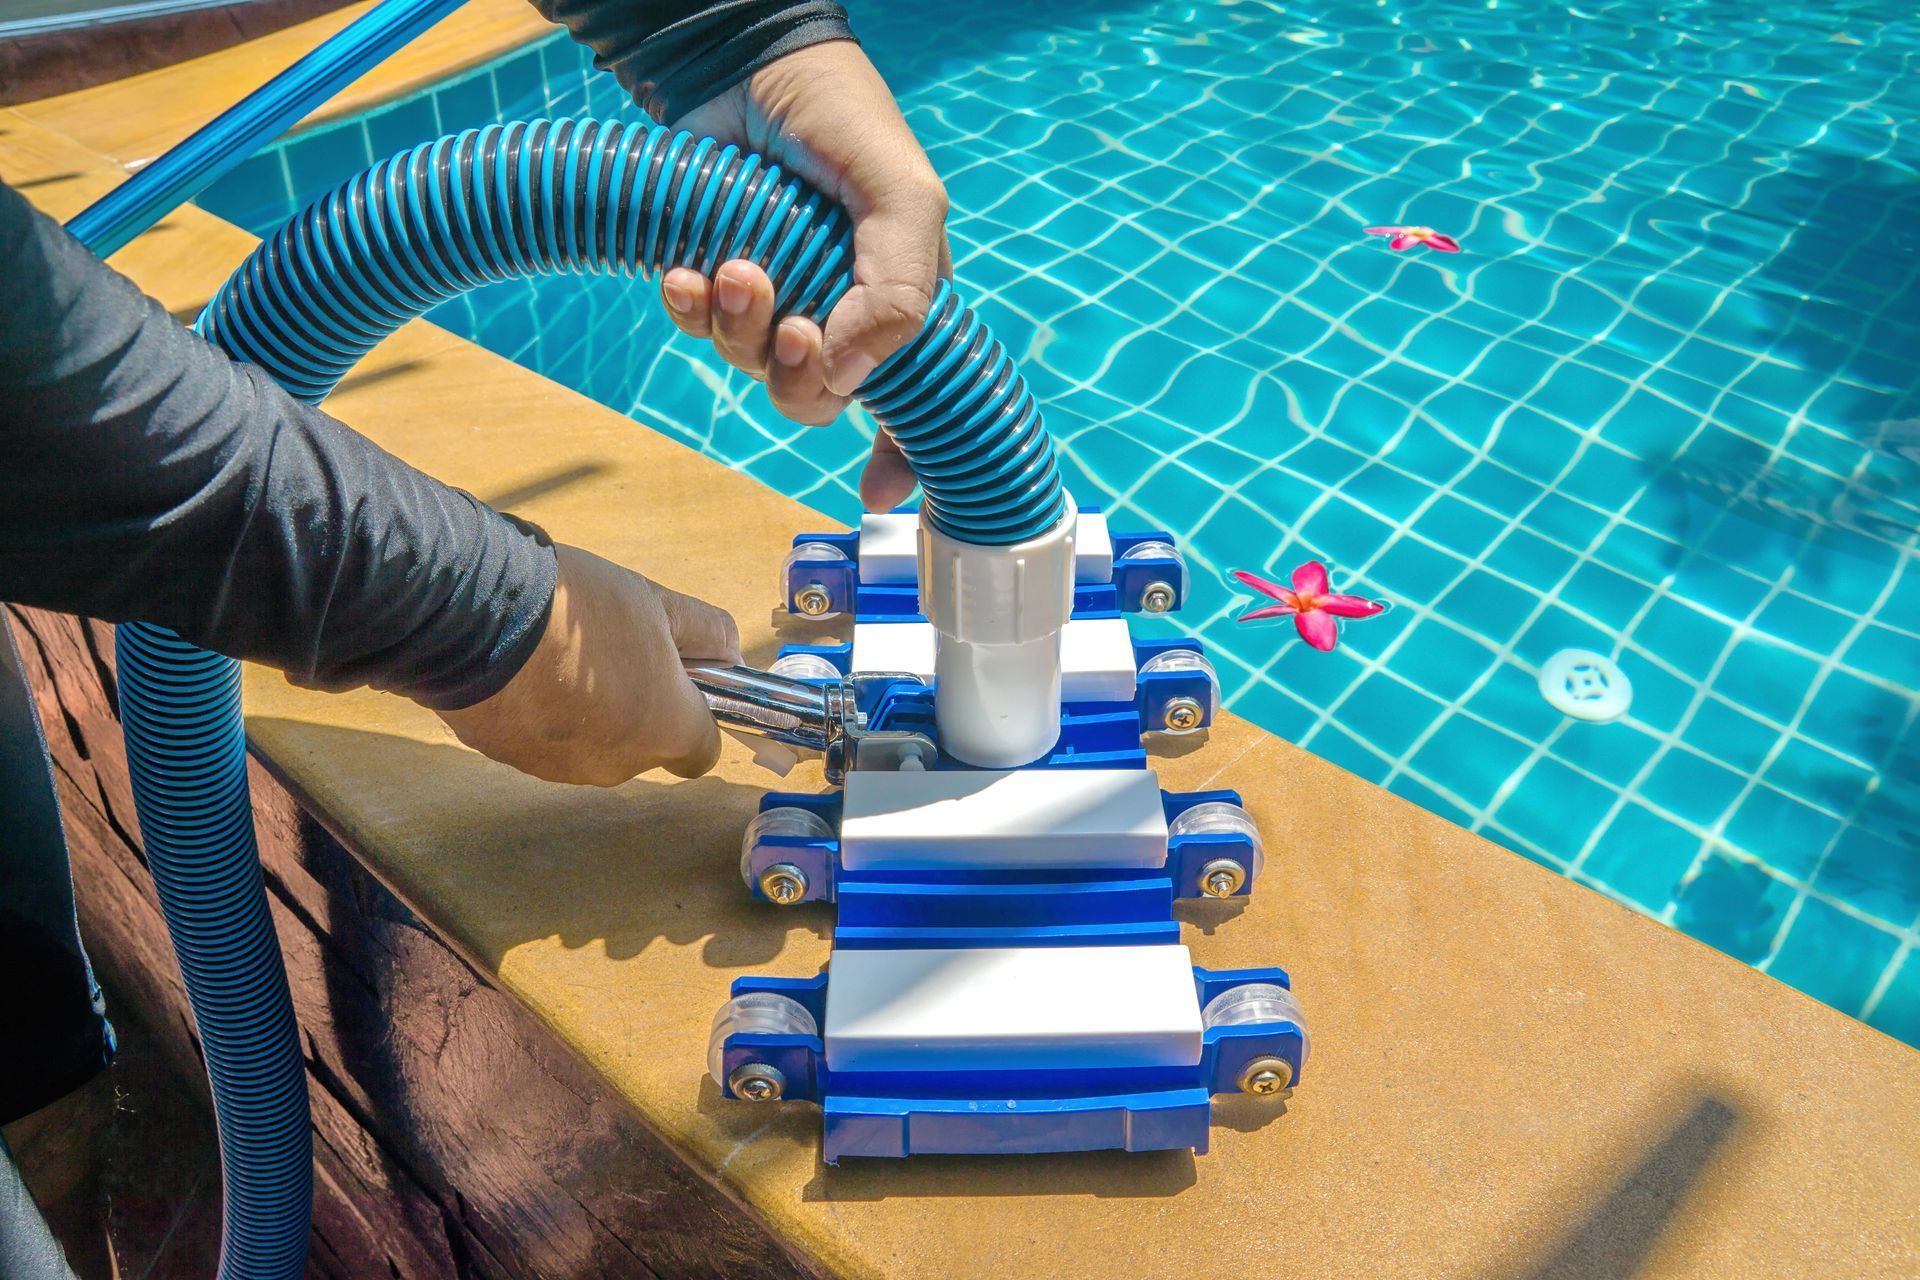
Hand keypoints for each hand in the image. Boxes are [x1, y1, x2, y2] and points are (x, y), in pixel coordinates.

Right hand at [437, 544, 740, 785]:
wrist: (474, 616)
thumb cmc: (580, 610)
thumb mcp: (656, 602)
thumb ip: (705, 632)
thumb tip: (727, 652)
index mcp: (665, 732)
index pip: (703, 753)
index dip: (697, 719)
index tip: (680, 683)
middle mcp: (617, 766)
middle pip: (643, 747)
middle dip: (639, 709)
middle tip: (615, 653)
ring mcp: (558, 769)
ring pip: (590, 747)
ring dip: (587, 714)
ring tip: (560, 656)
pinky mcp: (506, 759)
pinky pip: (540, 740)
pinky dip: (540, 715)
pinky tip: (523, 669)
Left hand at [660, 39, 948, 512]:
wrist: (743, 61)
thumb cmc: (841, 119)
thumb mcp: (901, 197)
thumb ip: (900, 292)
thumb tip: (850, 378)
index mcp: (898, 299)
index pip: (914, 401)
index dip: (899, 456)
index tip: (874, 493)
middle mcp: (838, 306)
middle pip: (816, 395)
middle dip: (793, 373)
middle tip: (786, 324)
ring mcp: (776, 294)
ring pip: (753, 364)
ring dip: (738, 328)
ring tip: (732, 267)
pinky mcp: (714, 274)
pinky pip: (696, 328)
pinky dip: (687, 309)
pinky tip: (682, 273)